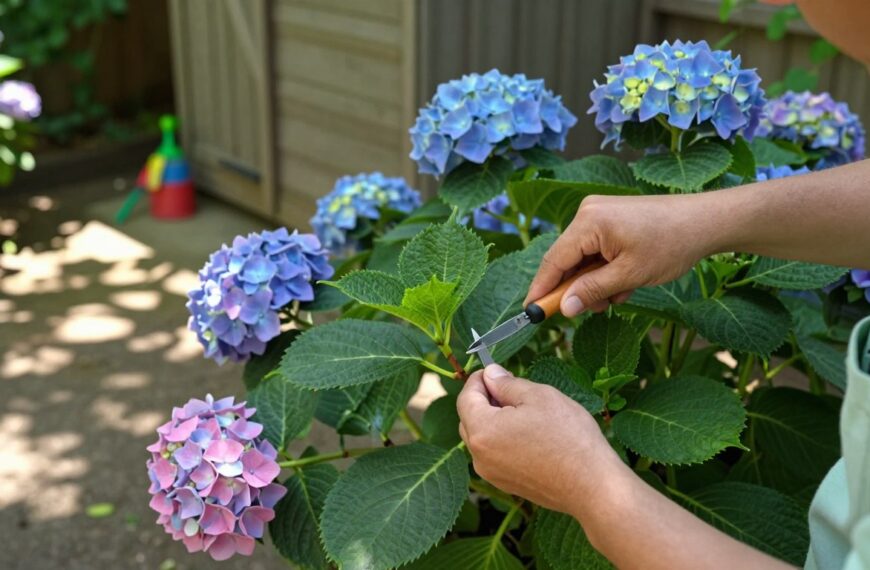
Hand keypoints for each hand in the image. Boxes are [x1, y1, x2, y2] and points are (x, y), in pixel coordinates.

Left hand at [456, 364, 621, 513]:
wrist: (592, 486)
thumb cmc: (568, 437)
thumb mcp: (538, 396)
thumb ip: (507, 383)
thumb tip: (490, 374)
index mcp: (482, 431)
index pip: (465, 398)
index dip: (478, 380)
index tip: (493, 371)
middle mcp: (479, 456)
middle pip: (470, 419)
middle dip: (485, 400)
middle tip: (511, 388)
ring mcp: (492, 474)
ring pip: (483, 438)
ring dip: (495, 421)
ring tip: (525, 412)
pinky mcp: (506, 485)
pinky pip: (496, 455)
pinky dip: (505, 440)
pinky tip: (531, 435)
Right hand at [525, 194, 711, 316]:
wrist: (706, 221)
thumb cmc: (671, 244)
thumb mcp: (629, 275)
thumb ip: (592, 291)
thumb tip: (564, 308)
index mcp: (588, 222)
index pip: (553, 261)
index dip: (541, 289)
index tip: (531, 313)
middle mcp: (588, 213)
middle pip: (566, 260)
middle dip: (577, 288)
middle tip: (592, 309)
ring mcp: (600, 213)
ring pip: (583, 258)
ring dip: (595, 282)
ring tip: (620, 294)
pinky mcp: (611, 218)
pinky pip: (596, 250)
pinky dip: (605, 270)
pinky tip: (625, 280)